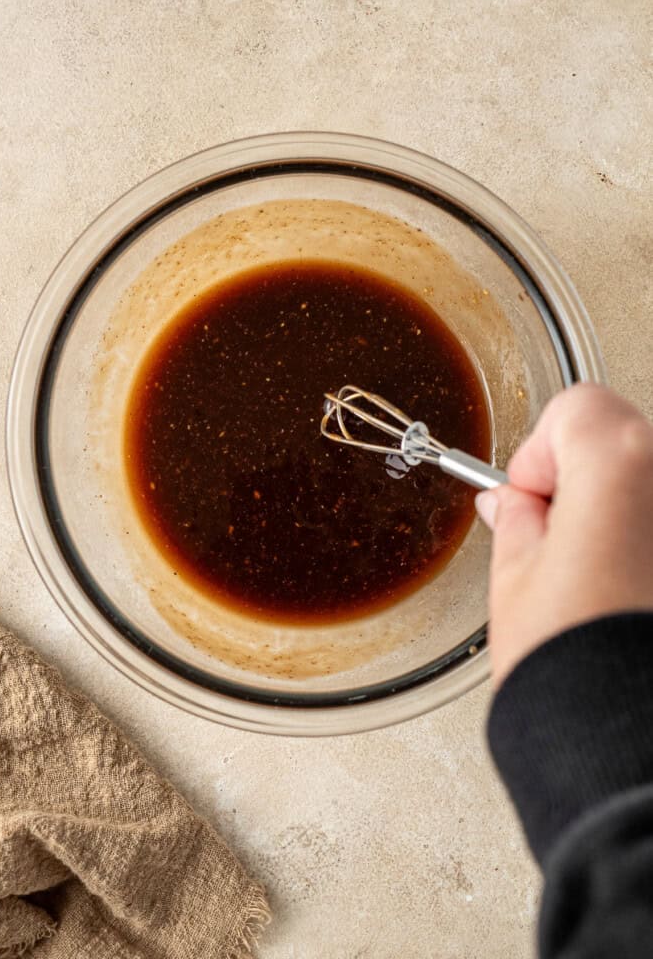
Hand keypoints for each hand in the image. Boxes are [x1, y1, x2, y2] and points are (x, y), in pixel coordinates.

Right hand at [476, 383, 652, 687]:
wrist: (631, 745)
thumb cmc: (574, 669)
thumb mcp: (517, 580)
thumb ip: (517, 522)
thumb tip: (513, 504)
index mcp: (621, 465)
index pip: (578, 409)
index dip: (541, 451)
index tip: (529, 499)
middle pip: (624, 441)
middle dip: (583, 479)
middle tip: (556, 540)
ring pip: (648, 489)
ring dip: (621, 514)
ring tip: (598, 577)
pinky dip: (642, 543)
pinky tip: (626, 589)